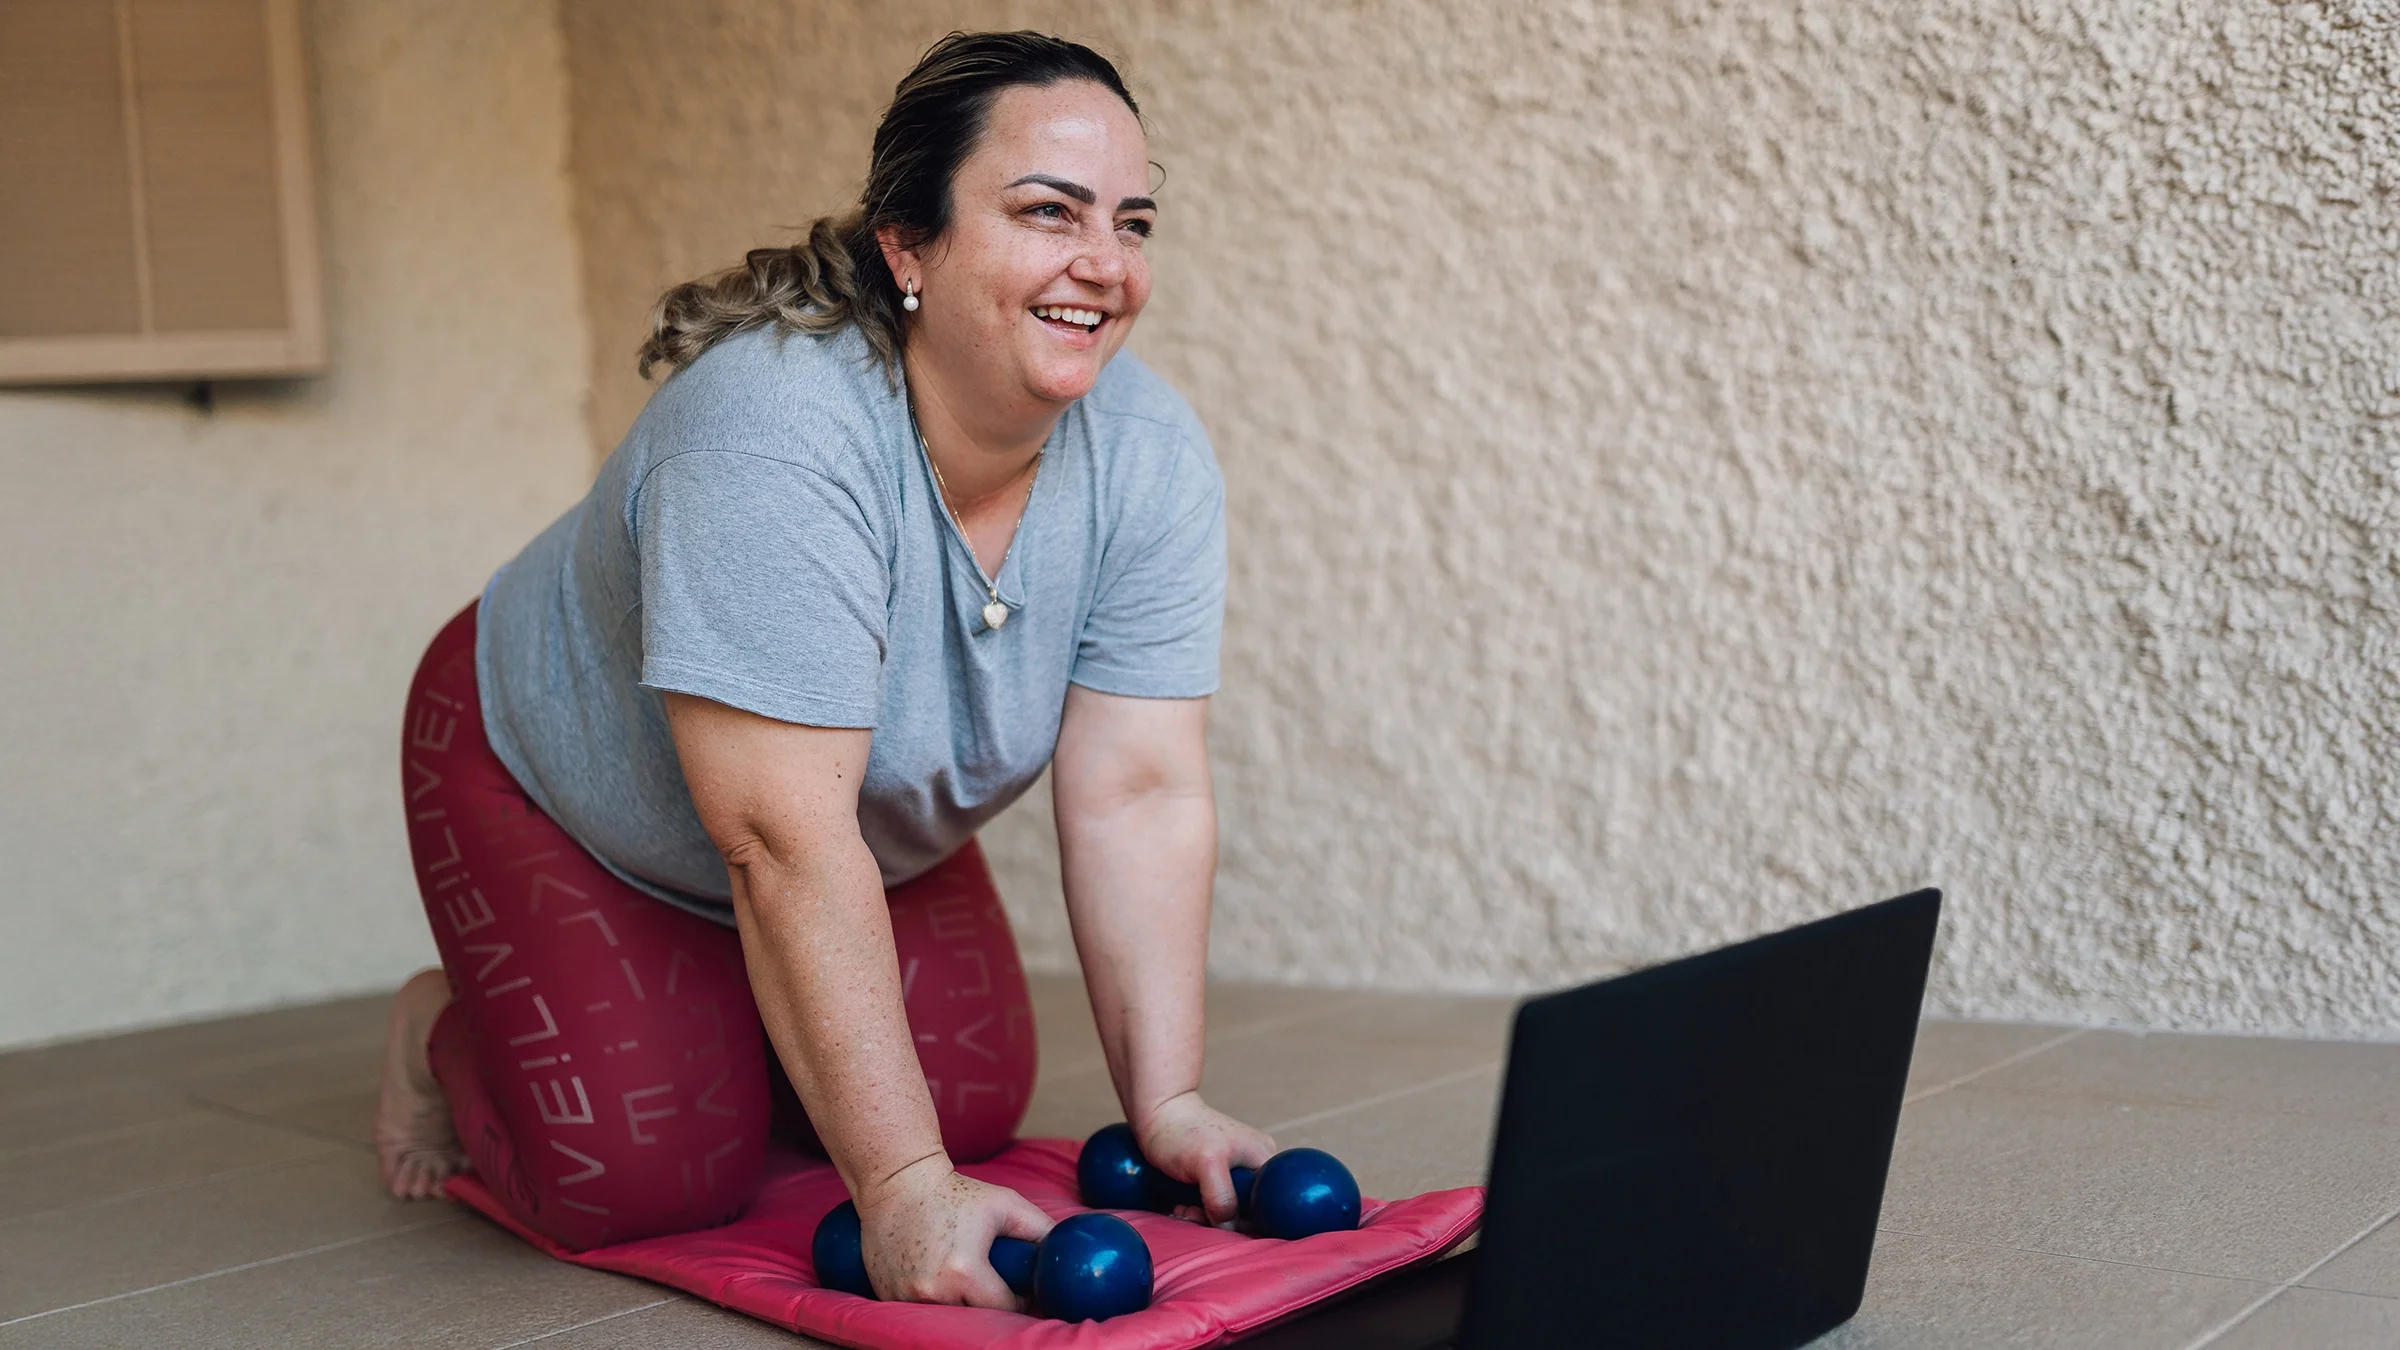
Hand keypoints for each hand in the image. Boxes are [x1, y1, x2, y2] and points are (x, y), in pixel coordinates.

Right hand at [857, 1155, 1053, 1306]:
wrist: (898, 1182)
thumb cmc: (955, 1192)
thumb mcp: (1006, 1204)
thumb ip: (1040, 1230)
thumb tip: (1063, 1252)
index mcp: (965, 1272)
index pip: (1004, 1309)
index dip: (1017, 1300)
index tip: (1016, 1287)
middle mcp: (933, 1292)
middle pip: (975, 1318)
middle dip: (989, 1305)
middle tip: (992, 1283)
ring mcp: (905, 1296)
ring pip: (946, 1317)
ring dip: (959, 1305)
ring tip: (962, 1278)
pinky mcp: (887, 1296)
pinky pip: (918, 1310)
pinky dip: (931, 1301)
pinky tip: (934, 1276)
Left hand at [1136, 1091, 1275, 1225]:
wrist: (1155, 1113)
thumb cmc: (1181, 1131)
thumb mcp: (1207, 1164)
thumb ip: (1222, 1198)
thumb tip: (1229, 1227)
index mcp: (1263, 1159)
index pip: (1269, 1203)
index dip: (1249, 1219)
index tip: (1222, 1222)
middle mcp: (1253, 1166)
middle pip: (1248, 1209)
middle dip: (1221, 1219)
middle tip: (1195, 1213)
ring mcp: (1233, 1171)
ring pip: (1227, 1210)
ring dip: (1204, 1216)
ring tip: (1184, 1208)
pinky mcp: (1213, 1177)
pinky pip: (1212, 1203)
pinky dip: (1197, 1209)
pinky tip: (1181, 1205)